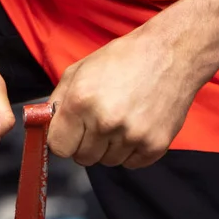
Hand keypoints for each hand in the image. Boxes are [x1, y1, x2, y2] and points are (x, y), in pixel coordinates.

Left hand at [46, 26, 206, 168]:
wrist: (170, 54)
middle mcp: (106, 123)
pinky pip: (132, 164)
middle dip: (85, 144)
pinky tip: (135, 127)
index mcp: (81, 102)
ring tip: (120, 120)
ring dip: (109, 148)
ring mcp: (133, 136)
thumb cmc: (122, 59)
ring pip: (108, 162)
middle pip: (82, 158)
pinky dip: (131, 151)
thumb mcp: (79, 70)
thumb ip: (58, 101)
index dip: (62, 140)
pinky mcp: (156, 145)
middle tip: (97, 123)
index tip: (70, 133)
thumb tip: (48, 126)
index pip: (58, 147)